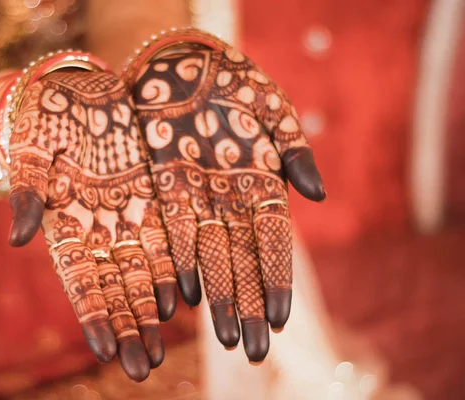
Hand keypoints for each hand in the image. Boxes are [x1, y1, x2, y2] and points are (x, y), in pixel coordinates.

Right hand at [8, 70, 176, 380]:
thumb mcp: (32, 147)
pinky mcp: (153, 196)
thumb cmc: (46, 114)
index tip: (107, 351)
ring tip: (162, 351)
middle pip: (116, 286)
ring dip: (151, 312)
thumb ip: (26, 191)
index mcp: (66, 221)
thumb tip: (18, 238)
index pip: (80, 278)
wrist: (80, 86)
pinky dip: (172, 271)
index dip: (94, 314)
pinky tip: (182, 302)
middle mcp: (98, 226)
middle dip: (128, 327)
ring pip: (142, 272)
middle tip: (144, 369)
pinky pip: (166, 240)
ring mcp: (127, 214)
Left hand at [132, 43, 324, 361]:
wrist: (182, 64)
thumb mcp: (272, 108)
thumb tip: (317, 195)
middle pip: (242, 262)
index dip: (277, 282)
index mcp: (262, 185)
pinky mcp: (164, 192)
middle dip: (248, 306)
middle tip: (251, 351)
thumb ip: (295, 149)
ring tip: (222, 338)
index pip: (274, 244)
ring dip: (217, 298)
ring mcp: (198, 200)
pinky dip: (179, 266)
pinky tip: (184, 300)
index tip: (280, 321)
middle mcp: (230, 201)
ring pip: (210, 258)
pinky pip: (172, 236)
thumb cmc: (234, 82)